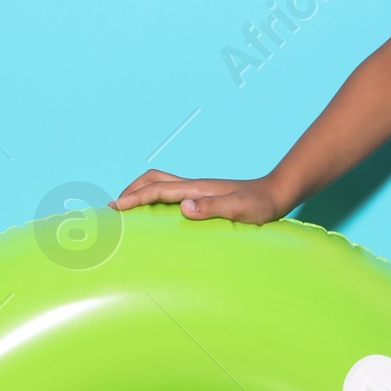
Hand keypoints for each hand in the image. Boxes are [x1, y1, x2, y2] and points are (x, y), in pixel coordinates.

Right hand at [110, 169, 287, 222]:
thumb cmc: (260, 204)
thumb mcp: (239, 209)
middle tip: (114, 207)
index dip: (135, 198)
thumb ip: (213, 207)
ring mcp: (197, 189)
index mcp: (197, 188)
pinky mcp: (202, 196)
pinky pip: (169, 192)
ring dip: (140, 191)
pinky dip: (153, 197)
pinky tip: (154, 212)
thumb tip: (184, 207)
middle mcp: (194, 186)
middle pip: (153, 179)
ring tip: (126, 207)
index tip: (116, 207)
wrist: (276, 194)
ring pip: (160, 183)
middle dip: (131, 190)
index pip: (158, 189)